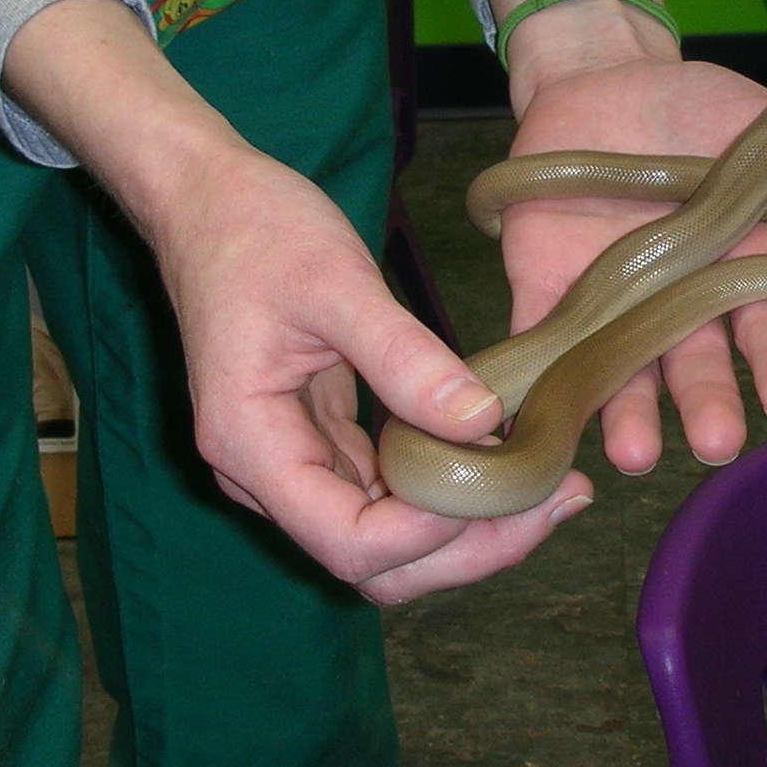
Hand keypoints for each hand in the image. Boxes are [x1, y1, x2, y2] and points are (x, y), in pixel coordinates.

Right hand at [5, 0, 588, 601]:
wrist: (207, 201)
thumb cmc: (255, 230)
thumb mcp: (336, 280)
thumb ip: (403, 356)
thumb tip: (481, 422)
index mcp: (250, 445)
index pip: (348, 541)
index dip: (430, 533)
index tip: (504, 482)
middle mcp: (265, 475)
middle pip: (372, 565)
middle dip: (467, 550)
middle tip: (560, 503)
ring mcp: (293, 464)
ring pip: (385, 544)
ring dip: (466, 534)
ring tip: (553, 491)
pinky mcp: (321, 443)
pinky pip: (387, 499)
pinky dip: (446, 496)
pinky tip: (507, 464)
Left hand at [496, 0, 766, 476]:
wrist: (601, 76)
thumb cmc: (704, 114)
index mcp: (745, 274)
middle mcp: (681, 305)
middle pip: (696, 366)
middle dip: (707, 406)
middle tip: (716, 443)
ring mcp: (613, 305)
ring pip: (624, 373)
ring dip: (631, 416)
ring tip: (635, 454)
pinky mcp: (543, 290)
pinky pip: (540, 339)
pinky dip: (537, 377)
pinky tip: (541, 414)